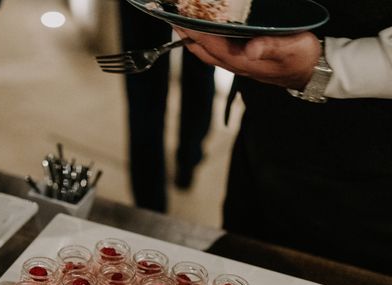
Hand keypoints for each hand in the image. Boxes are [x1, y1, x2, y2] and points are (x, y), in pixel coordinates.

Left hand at [174, 28, 321, 89]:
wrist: (309, 73)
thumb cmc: (301, 58)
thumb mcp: (291, 49)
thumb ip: (271, 47)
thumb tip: (251, 49)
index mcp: (240, 60)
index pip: (209, 44)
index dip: (193, 31)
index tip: (179, 18)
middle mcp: (233, 63)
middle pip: (200, 48)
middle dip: (185, 33)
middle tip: (172, 15)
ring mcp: (234, 62)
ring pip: (205, 50)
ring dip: (192, 35)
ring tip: (181, 19)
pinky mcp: (239, 59)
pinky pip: (214, 48)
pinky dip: (204, 37)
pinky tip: (202, 27)